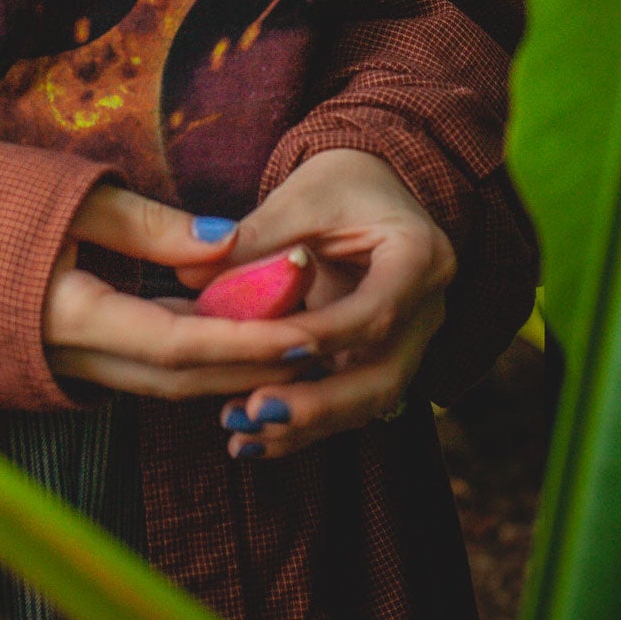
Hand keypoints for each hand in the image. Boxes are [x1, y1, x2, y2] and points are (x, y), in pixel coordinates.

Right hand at [42, 185, 320, 398]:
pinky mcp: (70, 358)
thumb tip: (226, 240)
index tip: (307, 334)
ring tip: (289, 336)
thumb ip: (149, 225)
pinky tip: (230, 329)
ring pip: (166, 378)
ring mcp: (69, 365)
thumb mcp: (69, 196)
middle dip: (252, 365)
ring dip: (227, 364)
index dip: (246, 343)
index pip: (180, 345)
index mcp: (71, 317)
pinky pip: (143, 365)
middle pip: (183, 376)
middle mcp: (73, 358)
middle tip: (320, 342)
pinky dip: (192, 353)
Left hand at [209, 148, 454, 460]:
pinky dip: (307, 421)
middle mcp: (428, 308)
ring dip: (308, 425)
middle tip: (254, 414)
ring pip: (369, 401)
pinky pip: (351, 401)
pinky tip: (254, 436)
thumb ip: (256, 239)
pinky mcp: (384, 359)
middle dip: (319, 405)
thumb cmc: (341, 183)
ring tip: (241, 435)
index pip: (376, 312)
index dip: (323, 336)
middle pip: (384, 376)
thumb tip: (191, 276)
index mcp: (420, 257)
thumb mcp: (301, 198)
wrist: (376, 187)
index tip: (266, 350)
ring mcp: (412, 340)